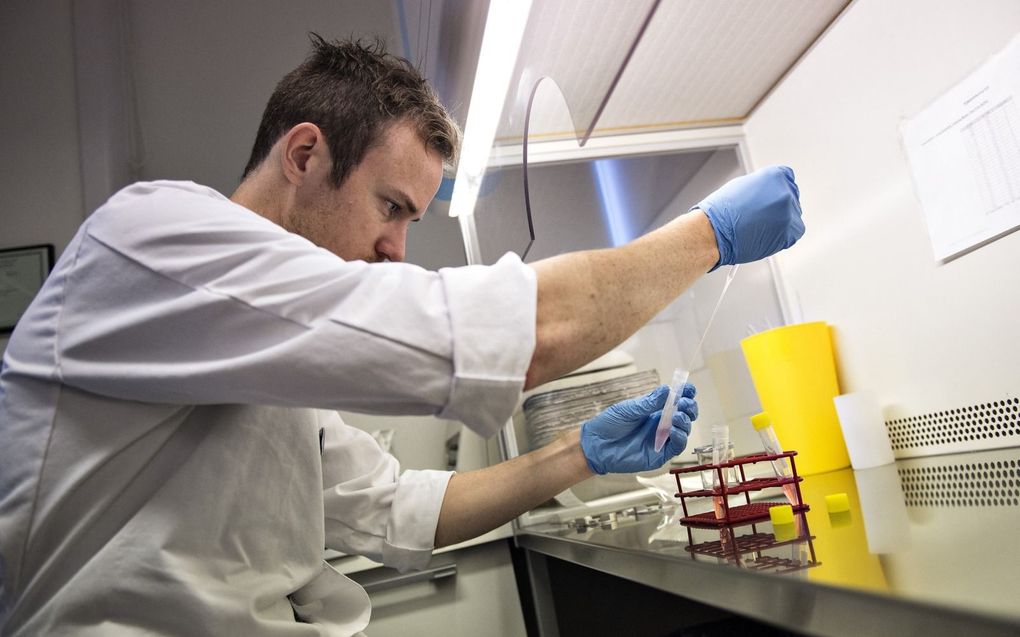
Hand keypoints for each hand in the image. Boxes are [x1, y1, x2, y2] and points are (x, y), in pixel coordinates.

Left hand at [580, 384, 696, 474]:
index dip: (686, 394)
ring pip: (684, 430)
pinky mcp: (660, 455)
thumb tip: (668, 389)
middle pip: (685, 415)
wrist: (596, 444)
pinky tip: (674, 430)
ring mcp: (662, 439)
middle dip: (689, 407)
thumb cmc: (610, 424)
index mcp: (655, 410)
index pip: (676, 401)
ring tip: (677, 416)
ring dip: (685, 421)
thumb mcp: (630, 409)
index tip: (689, 388)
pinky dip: (680, 438)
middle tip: (684, 402)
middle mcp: (661, 424)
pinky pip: (676, 447)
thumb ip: (650, 402)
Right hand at [692, 165, 804, 270]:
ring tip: (761, 226)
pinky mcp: (790, 232)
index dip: (777, 190)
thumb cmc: (721, 211)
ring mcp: (789, 212)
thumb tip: (768, 192)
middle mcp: (785, 191)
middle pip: (791, 197)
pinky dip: (783, 235)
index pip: (787, 179)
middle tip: (762, 216)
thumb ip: (762, 187)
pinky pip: (794, 233)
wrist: (714, 232)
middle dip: (779, 206)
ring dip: (781, 221)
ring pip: (794, 216)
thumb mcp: (742, 186)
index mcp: (774, 175)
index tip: (771, 199)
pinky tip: (766, 235)